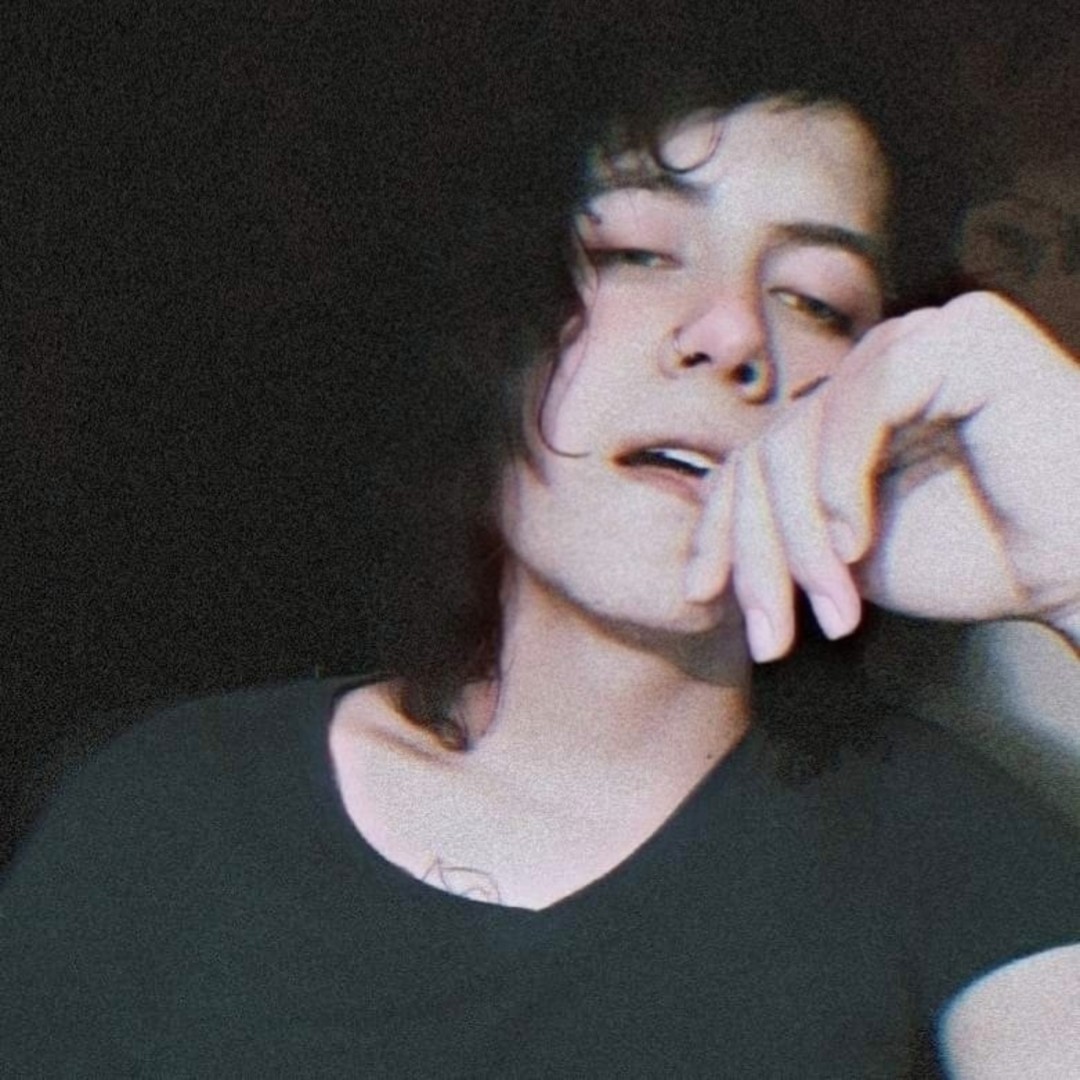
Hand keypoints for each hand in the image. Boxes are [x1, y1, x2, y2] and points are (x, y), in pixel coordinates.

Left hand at [685, 292, 1079, 660]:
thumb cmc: (982, 556)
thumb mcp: (851, 554)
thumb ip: (786, 530)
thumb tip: (701, 550)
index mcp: (849, 410)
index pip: (754, 457)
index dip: (721, 527)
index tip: (704, 595)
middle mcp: (874, 366)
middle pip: (764, 454)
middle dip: (760, 555)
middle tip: (775, 636)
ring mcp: (916, 341)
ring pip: (797, 437)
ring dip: (803, 539)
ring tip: (834, 610)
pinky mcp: (961, 339)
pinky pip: (861, 402)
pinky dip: (842, 480)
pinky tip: (855, 544)